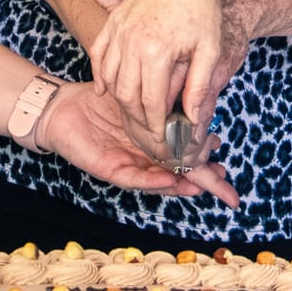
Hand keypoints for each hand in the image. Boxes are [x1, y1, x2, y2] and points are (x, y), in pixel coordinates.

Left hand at [38, 81, 239, 208]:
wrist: (62, 108)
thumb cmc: (98, 102)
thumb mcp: (135, 98)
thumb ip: (160, 101)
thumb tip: (191, 97)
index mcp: (152, 142)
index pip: (184, 155)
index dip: (206, 160)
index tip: (226, 161)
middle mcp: (143, 158)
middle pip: (180, 175)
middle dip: (204, 184)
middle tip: (229, 193)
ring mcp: (128, 165)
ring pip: (160, 182)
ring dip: (182, 185)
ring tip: (203, 186)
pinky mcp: (110, 169)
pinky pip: (134, 177)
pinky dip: (153, 181)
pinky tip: (170, 179)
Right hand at [88, 0, 225, 157]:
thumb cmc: (203, 10)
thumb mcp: (210, 49)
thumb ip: (199, 86)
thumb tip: (191, 121)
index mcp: (156, 50)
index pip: (150, 102)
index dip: (157, 126)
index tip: (164, 140)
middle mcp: (131, 40)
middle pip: (126, 94)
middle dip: (138, 119)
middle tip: (150, 133)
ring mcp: (118, 29)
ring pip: (110, 78)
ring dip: (121, 100)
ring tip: (137, 114)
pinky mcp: (113, 20)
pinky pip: (98, 54)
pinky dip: (100, 75)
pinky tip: (106, 90)